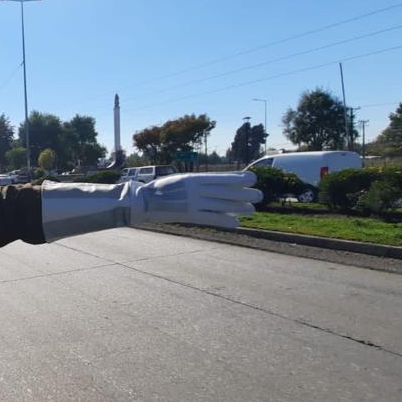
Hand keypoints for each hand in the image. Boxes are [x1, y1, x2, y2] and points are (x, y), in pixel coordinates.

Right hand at [131, 172, 261, 227]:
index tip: (252, 177)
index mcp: (192, 178)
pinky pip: (210, 218)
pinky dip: (224, 221)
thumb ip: (196, 182)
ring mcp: (192, 202)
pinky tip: (236, 223)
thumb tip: (215, 183)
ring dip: (238, 208)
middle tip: (259, 195)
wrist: (142, 202)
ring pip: (221, 205)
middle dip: (244, 193)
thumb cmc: (160, 190)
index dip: (238, 177)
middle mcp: (194, 189)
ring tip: (252, 210)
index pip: (220, 177)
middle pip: (224, 191)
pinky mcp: (188, 215)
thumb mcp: (179, 179)